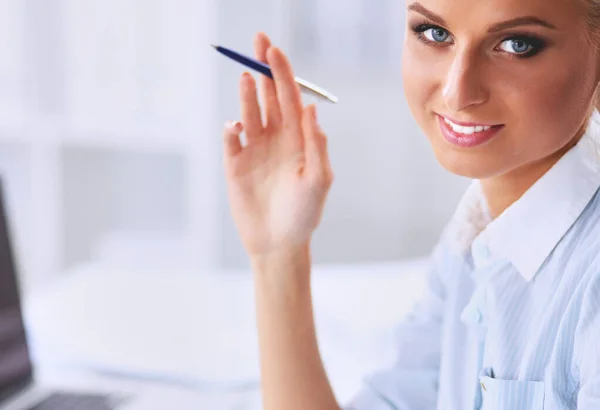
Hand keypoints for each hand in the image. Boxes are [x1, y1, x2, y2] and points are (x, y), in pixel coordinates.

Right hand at [222, 32, 333, 257]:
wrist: (278, 243)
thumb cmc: (304, 214)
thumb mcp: (319, 180)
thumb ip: (316, 144)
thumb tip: (311, 107)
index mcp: (298, 138)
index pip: (290, 97)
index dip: (283, 73)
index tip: (274, 50)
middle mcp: (276, 138)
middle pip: (268, 95)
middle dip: (264, 68)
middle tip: (258, 41)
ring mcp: (254, 149)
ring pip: (249, 112)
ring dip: (247, 94)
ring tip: (247, 77)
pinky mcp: (234, 164)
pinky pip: (230, 139)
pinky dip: (231, 129)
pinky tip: (236, 128)